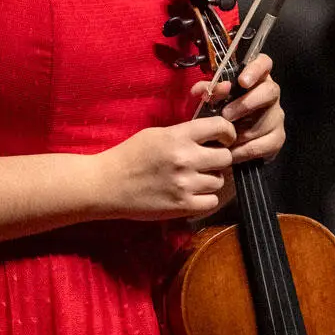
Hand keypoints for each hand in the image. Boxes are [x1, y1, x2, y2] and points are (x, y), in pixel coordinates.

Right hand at [105, 116, 236, 220]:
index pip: (220, 128)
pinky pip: (212, 202)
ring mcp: (185, 184)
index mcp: (178, 137)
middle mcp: (185, 159)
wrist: (107, 184)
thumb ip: (184, 133)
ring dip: (211, 179)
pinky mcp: (182, 206)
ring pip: (220, 181)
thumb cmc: (130, 155)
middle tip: (207, 161)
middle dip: (219, 158)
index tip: (224, 138)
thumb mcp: (157, 134)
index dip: (227, 132)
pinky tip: (193, 194)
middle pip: (226, 157)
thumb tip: (211, 134)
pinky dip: (206, 199)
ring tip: (194, 178)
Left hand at [193, 52, 284, 164]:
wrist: (226, 145)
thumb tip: (203, 89)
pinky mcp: (277, 138)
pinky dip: (244, 150)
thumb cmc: (219, 114)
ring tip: (224, 138)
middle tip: (227, 115)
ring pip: (266, 121)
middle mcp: (270, 94)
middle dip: (247, 103)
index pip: (264, 63)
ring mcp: (276, 116)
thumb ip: (206, 92)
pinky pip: (264, 144)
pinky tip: (231, 152)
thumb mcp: (209, 101)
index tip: (242, 81)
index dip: (256, 69)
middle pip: (270, 90)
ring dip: (242, 131)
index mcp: (255, 78)